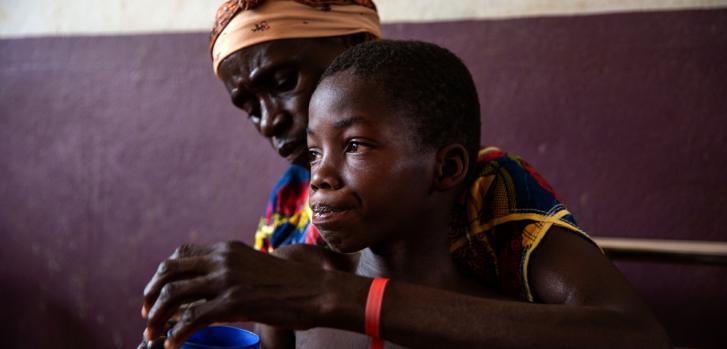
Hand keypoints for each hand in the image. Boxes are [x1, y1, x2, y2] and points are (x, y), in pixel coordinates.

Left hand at [141, 241, 328, 348]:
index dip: (161, 276)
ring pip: (174, 294)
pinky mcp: (234, 302)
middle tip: (147, 315)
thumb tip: (208, 289)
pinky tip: (173, 343)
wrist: (316, 290)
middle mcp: (222, 260)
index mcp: (227, 250)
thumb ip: (230, 271)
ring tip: (153, 333)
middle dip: (151, 295)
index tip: (155, 295)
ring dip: (157, 316)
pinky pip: (193, 317)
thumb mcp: (254, 267)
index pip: (180, 255)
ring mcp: (227, 280)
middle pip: (169, 272)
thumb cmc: (290, 284)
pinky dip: (177, 332)